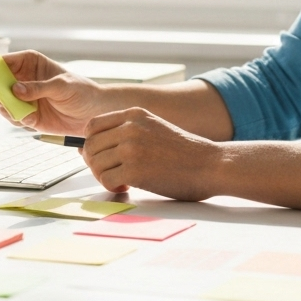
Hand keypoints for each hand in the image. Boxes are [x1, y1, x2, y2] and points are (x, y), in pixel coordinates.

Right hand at [0, 50, 107, 134]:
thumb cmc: (81, 91)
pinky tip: (30, 120)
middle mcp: (23, 79)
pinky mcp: (27, 115)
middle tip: (2, 101)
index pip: (4, 62)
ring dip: (6, 109)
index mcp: (30, 63)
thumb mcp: (61, 86)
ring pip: (2, 102)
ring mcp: (24, 98)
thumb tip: (15, 90)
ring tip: (20, 113)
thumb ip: (38, 88)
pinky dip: (17, 120)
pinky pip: (13, 117)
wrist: (93, 113)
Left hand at [82, 107, 222, 200]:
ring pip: (95, 164)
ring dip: (104, 176)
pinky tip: (128, 186)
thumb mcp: (154, 128)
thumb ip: (128, 131)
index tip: (101, 156)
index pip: (92, 126)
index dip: (90, 144)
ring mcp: (132, 148)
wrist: (211, 165)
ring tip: (122, 180)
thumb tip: (91, 147)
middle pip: (89, 146)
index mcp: (134, 114)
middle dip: (95, 163)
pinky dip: (113, 187)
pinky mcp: (135, 170)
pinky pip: (106, 180)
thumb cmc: (184, 153)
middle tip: (111, 173)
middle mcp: (130, 127)